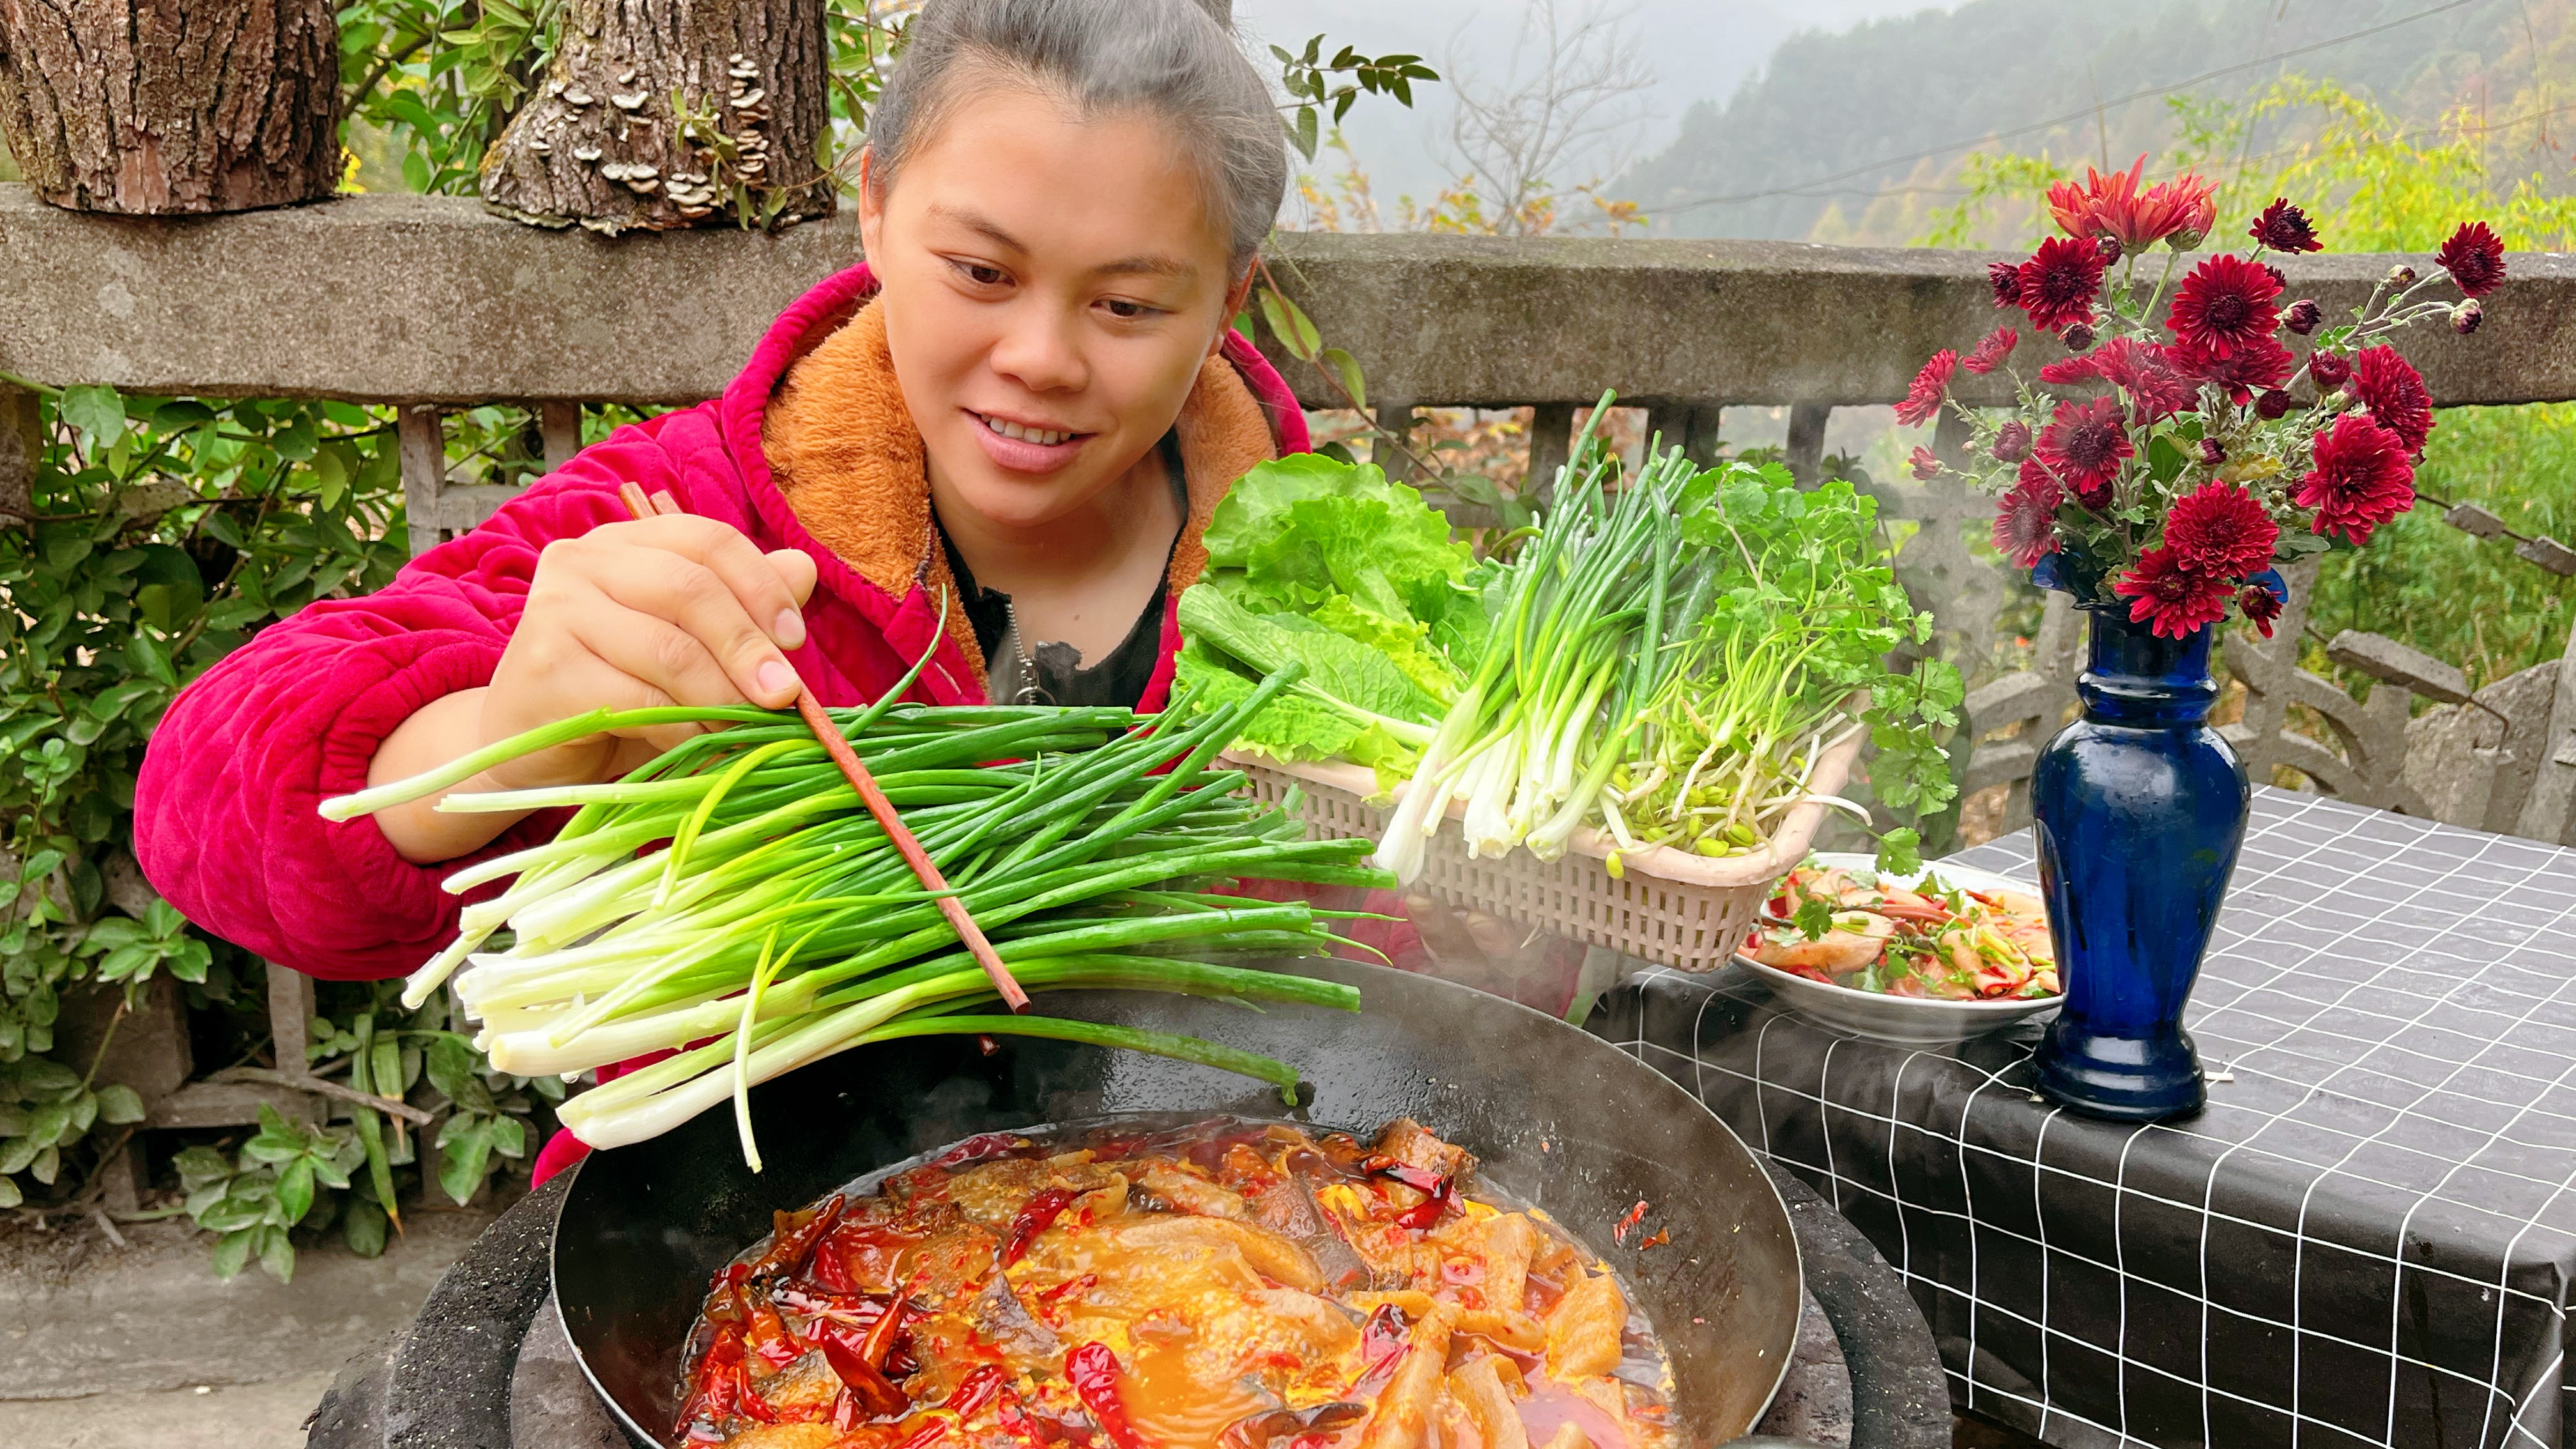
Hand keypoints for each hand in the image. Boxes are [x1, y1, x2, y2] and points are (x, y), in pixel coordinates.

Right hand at [480, 515, 821, 789]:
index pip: (707, 540)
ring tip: (750, 733)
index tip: (796, 639)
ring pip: (670, 649)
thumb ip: (740, 606)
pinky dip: (687, 732)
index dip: (761, 585)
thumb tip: (805, 568)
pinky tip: (705, 750)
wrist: (524, 749)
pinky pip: (641, 701)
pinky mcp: (545, 669)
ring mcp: (555, 609)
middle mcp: (583, 560)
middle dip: (749, 646)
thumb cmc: (615, 694)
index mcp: (625, 542)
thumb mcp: (686, 646)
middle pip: (691, 589)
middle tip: (786, 696)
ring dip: (724, 699)